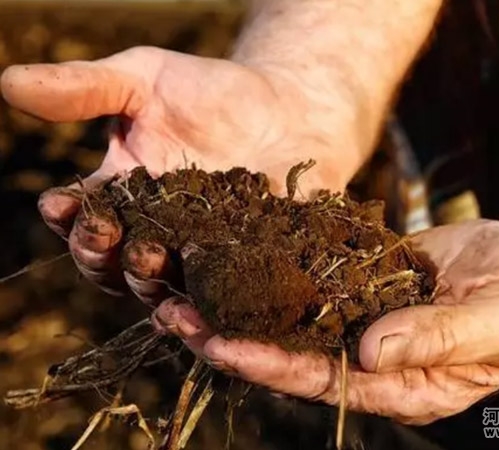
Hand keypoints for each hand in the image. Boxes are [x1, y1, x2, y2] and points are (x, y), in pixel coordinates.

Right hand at [1, 46, 352, 301]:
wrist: (289, 109)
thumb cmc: (214, 92)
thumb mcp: (146, 79)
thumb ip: (86, 88)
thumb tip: (8, 82)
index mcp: (122, 196)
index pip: (82, 218)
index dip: (68, 216)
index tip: (63, 205)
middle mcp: (154, 234)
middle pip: (113, 264)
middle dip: (101, 255)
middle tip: (105, 237)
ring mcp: (198, 257)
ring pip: (160, 286)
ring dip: (145, 279)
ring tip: (149, 258)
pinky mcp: (242, 269)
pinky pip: (220, 294)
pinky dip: (208, 299)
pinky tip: (205, 294)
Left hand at [195, 206, 498, 423]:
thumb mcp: (498, 321)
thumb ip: (437, 339)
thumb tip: (371, 351)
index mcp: (407, 383)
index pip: (325, 381)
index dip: (270, 364)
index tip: (219, 345)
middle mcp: (377, 358)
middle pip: (293, 353)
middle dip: (234, 336)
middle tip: (174, 315)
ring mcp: (369, 320)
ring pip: (294, 317)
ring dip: (242, 302)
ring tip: (185, 286)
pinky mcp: (369, 285)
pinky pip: (316, 281)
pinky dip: (276, 271)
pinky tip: (238, 255)